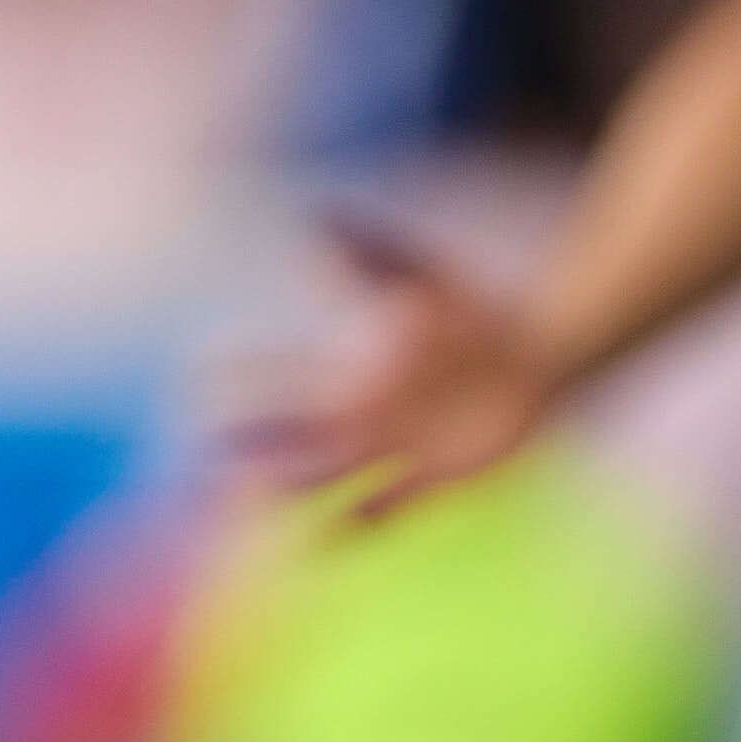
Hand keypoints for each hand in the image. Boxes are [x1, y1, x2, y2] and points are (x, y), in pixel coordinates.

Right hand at [227, 207, 575, 519]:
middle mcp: (363, 418)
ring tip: (256, 498)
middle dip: (253, 439)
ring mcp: (397, 449)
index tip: (200, 374)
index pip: (282, 378)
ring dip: (295, 484)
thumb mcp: (415, 274)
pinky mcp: (440, 474)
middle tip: (210, 446)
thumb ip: (366, 248)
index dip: (243, 377)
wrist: (540, 355)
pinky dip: (365, 519)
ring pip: (331, 474)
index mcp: (348, 375)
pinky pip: (396, 503)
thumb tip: (318, 210)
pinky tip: (342, 532)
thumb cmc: (471, 313)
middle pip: (292, 434)